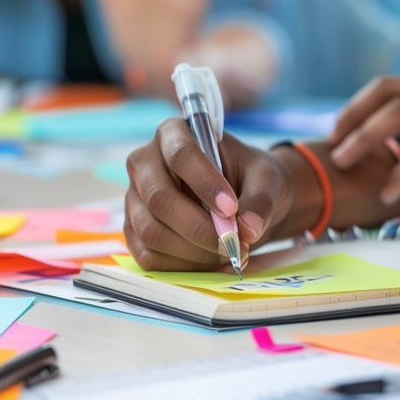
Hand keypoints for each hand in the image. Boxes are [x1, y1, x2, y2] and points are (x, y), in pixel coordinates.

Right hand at [125, 119, 291, 270]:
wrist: (241, 200)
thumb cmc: (249, 178)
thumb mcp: (266, 179)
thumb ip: (261, 199)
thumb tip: (248, 230)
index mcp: (174, 133)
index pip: (180, 154)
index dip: (205, 183)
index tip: (232, 208)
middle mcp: (145, 163)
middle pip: (159, 198)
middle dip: (199, 228)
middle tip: (234, 244)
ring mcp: (134, 199)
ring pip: (151, 231)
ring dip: (193, 252)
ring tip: (228, 253)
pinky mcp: (134, 231)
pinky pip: (148, 256)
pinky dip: (183, 266)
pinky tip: (211, 261)